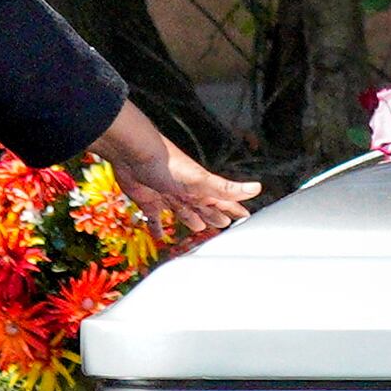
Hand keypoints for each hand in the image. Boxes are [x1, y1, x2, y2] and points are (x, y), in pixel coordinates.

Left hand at [89, 101, 259, 237]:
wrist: (133, 154)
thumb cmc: (167, 164)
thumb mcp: (200, 180)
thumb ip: (226, 188)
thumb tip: (257, 188)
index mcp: (202, 189)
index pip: (223, 202)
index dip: (234, 210)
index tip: (245, 217)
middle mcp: (187, 193)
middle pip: (205, 208)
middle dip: (215, 216)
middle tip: (224, 225)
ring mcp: (168, 196)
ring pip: (183, 213)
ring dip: (191, 220)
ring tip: (199, 228)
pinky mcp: (149, 201)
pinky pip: (155, 218)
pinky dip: (157, 228)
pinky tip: (159, 236)